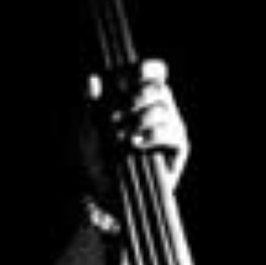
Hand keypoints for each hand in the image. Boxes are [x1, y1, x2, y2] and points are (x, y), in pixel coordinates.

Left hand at [80, 58, 188, 204]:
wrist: (107, 194)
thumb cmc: (97, 159)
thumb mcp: (87, 130)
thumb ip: (88, 104)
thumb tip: (91, 79)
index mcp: (141, 97)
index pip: (153, 71)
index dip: (141, 69)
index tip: (120, 81)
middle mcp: (160, 109)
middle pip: (159, 88)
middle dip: (134, 98)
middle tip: (113, 117)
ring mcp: (171, 128)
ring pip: (164, 109)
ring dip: (138, 120)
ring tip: (118, 138)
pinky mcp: (178, 149)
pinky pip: (172, 132)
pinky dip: (151, 135)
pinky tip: (135, 144)